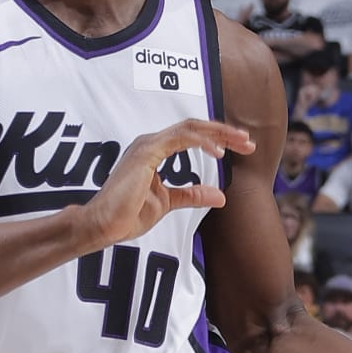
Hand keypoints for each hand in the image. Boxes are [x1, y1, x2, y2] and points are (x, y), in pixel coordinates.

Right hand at [73, 118, 253, 251]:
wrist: (103, 225)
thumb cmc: (127, 215)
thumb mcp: (168, 203)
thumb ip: (191, 195)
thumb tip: (219, 196)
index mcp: (153, 151)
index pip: (191, 136)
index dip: (217, 139)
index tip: (240, 147)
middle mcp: (150, 143)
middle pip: (194, 127)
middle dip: (224, 132)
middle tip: (248, 142)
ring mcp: (147, 145)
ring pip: (190, 127)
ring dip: (218, 133)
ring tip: (241, 142)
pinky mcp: (146, 152)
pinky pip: (180, 138)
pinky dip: (202, 142)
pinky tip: (218, 152)